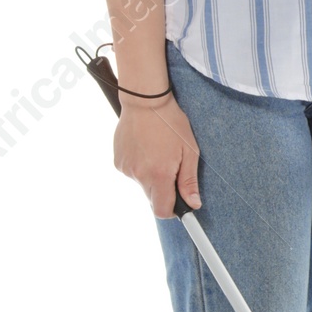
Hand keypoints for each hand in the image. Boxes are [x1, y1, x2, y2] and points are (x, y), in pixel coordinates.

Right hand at [113, 98, 201, 217]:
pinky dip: (140, 166)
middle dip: (164, 190)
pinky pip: (132, 172)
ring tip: (157, 151)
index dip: (173, 210)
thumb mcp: (189, 150)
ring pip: (142, 185)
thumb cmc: (171, 122)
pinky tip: (146, 148)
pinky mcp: (118, 161)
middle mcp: (139, 175)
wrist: (145, 100)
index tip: (181, 205)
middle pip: (153, 198)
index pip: (162, 211)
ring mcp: (125, 168)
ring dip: (151, 176)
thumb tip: (193, 204)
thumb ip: (189, 181)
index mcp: (158, 174)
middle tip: (172, 167)